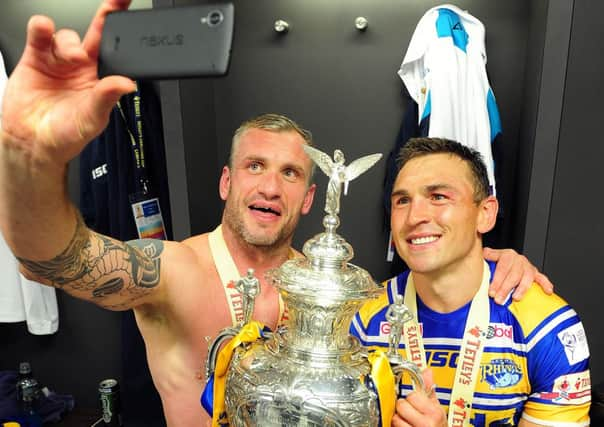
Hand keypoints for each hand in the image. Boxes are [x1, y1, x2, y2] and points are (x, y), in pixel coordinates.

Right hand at [0, 0, 135, 163]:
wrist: (32, 142)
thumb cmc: (66, 135)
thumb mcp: (93, 118)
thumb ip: (107, 97)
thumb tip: (128, 84)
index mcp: (100, 78)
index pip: (116, 51)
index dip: (124, 31)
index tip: (131, 11)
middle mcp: (81, 66)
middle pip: (95, 34)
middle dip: (106, 15)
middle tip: (114, 5)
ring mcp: (58, 60)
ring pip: (67, 35)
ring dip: (70, 42)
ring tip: (71, 58)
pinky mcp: (35, 57)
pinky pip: (39, 35)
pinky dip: (41, 28)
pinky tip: (43, 30)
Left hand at [391, 369, 445, 426]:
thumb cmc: (437, 426)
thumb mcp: (437, 409)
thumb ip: (430, 390)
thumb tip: (427, 372)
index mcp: (434, 412)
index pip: (413, 395)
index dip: (413, 398)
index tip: (416, 403)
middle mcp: (426, 423)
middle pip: (402, 405)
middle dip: (404, 408)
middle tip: (412, 413)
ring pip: (395, 417)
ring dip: (399, 419)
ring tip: (408, 422)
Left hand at [483, 247, 553, 303]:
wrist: (507, 260)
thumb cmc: (498, 262)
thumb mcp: (490, 258)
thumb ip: (487, 257)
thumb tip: (483, 254)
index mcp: (507, 255)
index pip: (502, 268)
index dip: (497, 281)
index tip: (492, 292)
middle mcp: (519, 260)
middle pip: (514, 275)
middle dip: (506, 288)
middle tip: (499, 299)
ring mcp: (528, 267)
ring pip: (527, 278)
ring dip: (521, 289)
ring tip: (515, 298)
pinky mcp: (535, 274)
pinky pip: (542, 279)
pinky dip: (545, 284)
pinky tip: (547, 291)